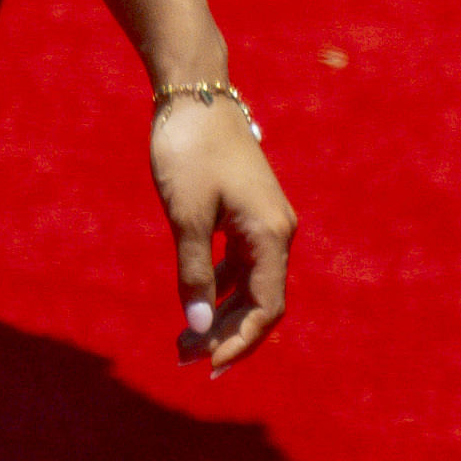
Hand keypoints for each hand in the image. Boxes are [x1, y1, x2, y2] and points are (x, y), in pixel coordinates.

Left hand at [153, 89, 294, 369]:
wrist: (194, 93)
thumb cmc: (189, 151)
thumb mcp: (185, 215)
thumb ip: (193, 271)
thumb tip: (196, 325)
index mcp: (271, 235)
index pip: (265, 308)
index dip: (239, 342)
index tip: (208, 366)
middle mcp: (276, 232)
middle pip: (259, 301)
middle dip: (224, 334)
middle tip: (184, 358)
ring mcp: (263, 222)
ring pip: (249, 284)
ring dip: (219, 312)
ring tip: (183, 338)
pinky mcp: (247, 212)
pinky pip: (241, 263)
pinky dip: (219, 285)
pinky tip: (194, 299)